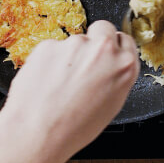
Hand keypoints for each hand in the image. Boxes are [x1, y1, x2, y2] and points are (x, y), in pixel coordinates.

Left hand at [0, 20, 138, 162]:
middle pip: (103, 29)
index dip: (114, 47)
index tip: (107, 54)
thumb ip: (114, 77)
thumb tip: (108, 68)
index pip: (125, 40)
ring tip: (59, 84)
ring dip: (68, 55)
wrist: (38, 133)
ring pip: (74, 41)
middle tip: (83, 63)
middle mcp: (103, 50)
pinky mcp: (49, 44)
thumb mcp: (110, 105)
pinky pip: (52, 48)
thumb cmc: (73, 129)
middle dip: (95, 40)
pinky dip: (48, 60)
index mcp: (124, 66)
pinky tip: (45, 82)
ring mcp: (74, 44)